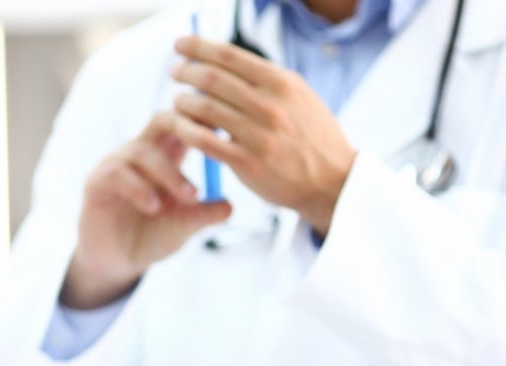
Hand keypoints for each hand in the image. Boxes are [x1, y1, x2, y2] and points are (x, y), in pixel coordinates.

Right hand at [65, 111, 232, 308]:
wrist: (118, 261)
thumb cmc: (152, 235)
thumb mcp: (184, 225)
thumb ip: (205, 214)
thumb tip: (230, 205)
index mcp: (167, 154)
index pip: (186, 121)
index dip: (206, 118)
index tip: (231, 129)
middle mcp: (140, 152)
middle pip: (162, 119)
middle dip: (186, 126)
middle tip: (210, 145)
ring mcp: (116, 164)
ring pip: (143, 151)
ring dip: (170, 173)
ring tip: (190, 197)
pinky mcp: (96, 183)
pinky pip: (118, 174)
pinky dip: (139, 189)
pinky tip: (154, 207)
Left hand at [170, 36, 356, 234]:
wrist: (332, 180)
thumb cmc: (310, 136)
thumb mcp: (297, 97)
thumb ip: (265, 81)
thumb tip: (225, 63)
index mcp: (282, 83)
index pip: (230, 56)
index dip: (199, 47)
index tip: (180, 45)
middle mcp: (270, 105)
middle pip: (213, 79)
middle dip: (186, 71)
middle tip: (174, 72)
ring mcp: (259, 134)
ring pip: (205, 108)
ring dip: (183, 101)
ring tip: (177, 100)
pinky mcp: (247, 162)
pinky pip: (205, 141)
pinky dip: (186, 130)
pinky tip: (179, 126)